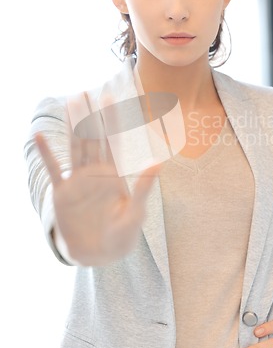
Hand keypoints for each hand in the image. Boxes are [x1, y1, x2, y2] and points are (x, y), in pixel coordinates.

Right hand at [35, 100, 158, 265]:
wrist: (99, 254)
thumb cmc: (122, 235)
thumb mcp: (136, 212)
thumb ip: (145, 186)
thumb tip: (159, 162)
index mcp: (115, 175)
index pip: (114, 143)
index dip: (113, 122)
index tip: (112, 100)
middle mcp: (96, 172)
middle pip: (92, 139)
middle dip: (90, 117)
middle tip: (85, 93)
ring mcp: (78, 181)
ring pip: (74, 147)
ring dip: (71, 127)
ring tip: (69, 104)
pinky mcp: (62, 193)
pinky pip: (53, 169)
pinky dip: (46, 154)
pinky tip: (39, 136)